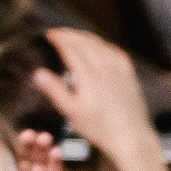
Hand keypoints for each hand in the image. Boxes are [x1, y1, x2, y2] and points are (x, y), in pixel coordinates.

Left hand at [11, 129, 81, 170]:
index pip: (12, 164)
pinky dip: (56, 164)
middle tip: (31, 134)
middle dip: (30, 147)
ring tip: (45, 138)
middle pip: (29, 160)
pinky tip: (56, 153)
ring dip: (44, 151)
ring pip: (43, 165)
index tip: (16, 137)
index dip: (15, 151)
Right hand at [32, 29, 157, 170]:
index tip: (49, 35)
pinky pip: (117, 53)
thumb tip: (38, 72)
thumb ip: (55, 90)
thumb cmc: (99, 128)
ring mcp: (119, 72)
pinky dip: (106, 45)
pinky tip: (102, 46)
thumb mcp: (71, 112)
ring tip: (76, 35)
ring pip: (102, 46)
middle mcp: (105, 70)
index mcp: (88, 77)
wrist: (131, 138)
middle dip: (71, 34)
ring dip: (87, 37)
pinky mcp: (129, 77)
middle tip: (58, 31)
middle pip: (86, 43)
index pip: (71, 50)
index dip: (60, 39)